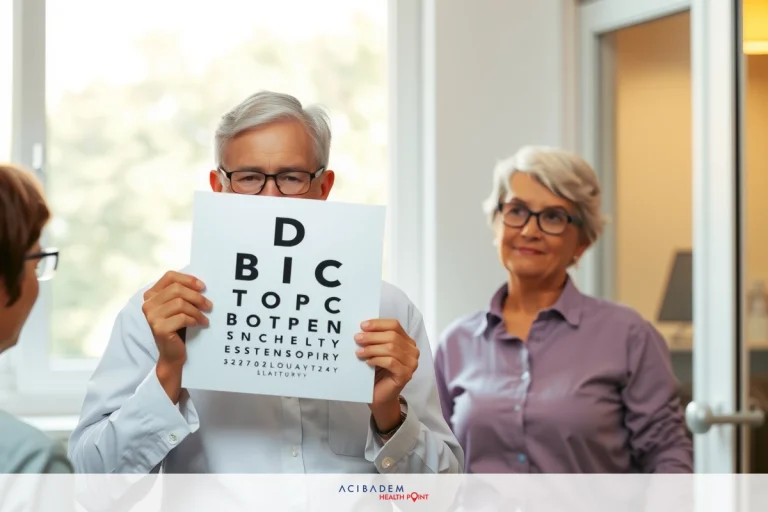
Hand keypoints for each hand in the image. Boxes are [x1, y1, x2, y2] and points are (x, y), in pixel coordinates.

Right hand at [142, 271, 210, 401]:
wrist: (172, 354)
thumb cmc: (178, 328)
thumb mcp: (178, 307)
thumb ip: (182, 294)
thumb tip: (202, 284)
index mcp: (151, 294)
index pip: (170, 276)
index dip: (188, 279)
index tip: (203, 287)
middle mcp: (148, 304)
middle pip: (177, 289)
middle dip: (196, 296)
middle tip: (209, 306)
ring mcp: (151, 316)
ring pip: (180, 303)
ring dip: (197, 311)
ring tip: (204, 318)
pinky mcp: (159, 328)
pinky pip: (182, 317)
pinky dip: (193, 320)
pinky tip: (198, 325)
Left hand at [355, 319, 418, 431]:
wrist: (380, 397)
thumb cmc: (377, 373)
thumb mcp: (376, 351)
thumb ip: (375, 340)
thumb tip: (362, 328)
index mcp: (406, 341)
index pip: (394, 325)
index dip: (378, 324)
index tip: (362, 325)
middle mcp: (412, 351)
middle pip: (392, 336)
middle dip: (372, 336)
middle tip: (357, 338)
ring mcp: (411, 363)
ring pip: (391, 348)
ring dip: (372, 348)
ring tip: (359, 352)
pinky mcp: (406, 374)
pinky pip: (391, 362)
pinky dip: (377, 360)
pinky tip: (368, 362)